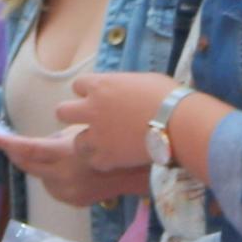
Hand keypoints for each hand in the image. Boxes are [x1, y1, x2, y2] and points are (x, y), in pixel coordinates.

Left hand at [0, 124, 146, 210]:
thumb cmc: (113, 142)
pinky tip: (66, 170)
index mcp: (65, 155)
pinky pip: (54, 187)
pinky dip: (53, 177)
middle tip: (6, 143)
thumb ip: (58, 140)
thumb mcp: (83, 133)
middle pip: (28, 165)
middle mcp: (62, 176)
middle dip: (16, 153)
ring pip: (40, 177)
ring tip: (53, 154)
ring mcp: (67, 192)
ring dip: (39, 165)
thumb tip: (41, 143)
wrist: (138, 172)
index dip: (8, 144)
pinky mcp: (73, 201)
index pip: (29, 150)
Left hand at [57, 71, 188, 177]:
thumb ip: (124, 85)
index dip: (87, 92)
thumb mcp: (143, 80)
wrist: (178, 123)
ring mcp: (97, 134)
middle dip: (73, 116)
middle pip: (62, 112)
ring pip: (75, 141)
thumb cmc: (168, 96)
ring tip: (103, 145)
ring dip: (88, 143)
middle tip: (89, 122)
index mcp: (101, 85)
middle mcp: (92, 108)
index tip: (97, 98)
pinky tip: (115, 158)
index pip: (77, 85)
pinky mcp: (105, 156)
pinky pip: (93, 161)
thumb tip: (123, 89)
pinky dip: (103, 161)